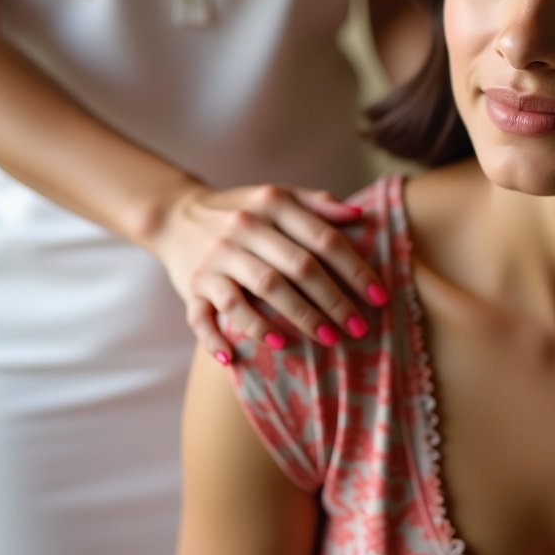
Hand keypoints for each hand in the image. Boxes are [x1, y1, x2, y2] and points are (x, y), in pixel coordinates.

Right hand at [149, 182, 388, 362]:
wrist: (175, 215)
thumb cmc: (243, 211)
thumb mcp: (277, 196)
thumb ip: (317, 203)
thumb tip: (359, 216)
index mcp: (272, 204)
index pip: (323, 239)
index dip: (355, 269)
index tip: (379, 297)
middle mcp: (244, 228)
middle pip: (298, 267)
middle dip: (334, 300)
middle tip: (359, 328)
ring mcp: (217, 257)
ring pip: (262, 289)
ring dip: (296, 317)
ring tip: (324, 340)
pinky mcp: (192, 285)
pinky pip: (206, 316)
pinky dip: (222, 337)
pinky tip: (240, 358)